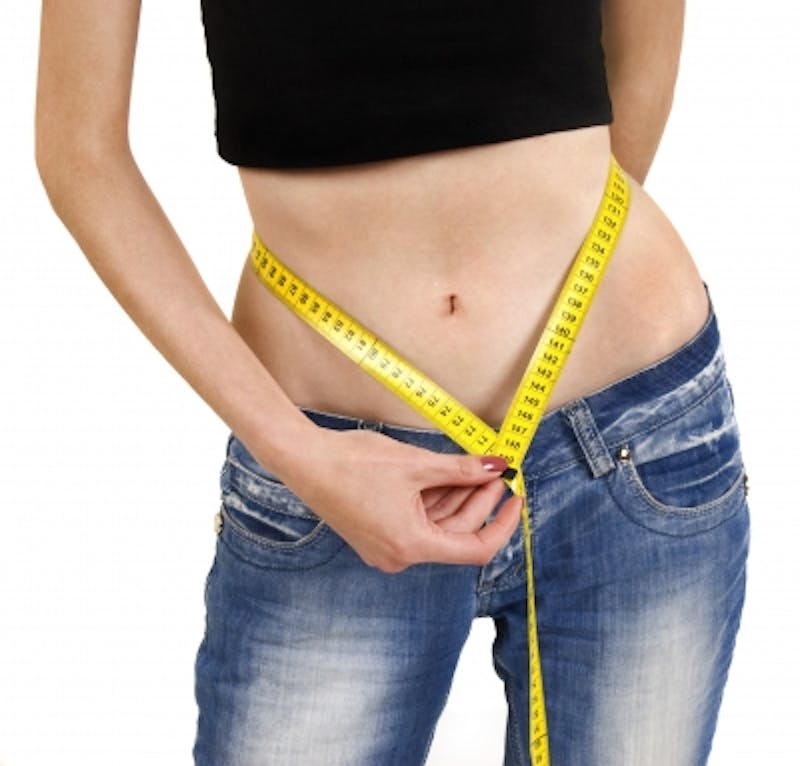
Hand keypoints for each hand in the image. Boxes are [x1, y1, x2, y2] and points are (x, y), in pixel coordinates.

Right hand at [278, 427, 521, 572]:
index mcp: (411, 546)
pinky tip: (446, 476)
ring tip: (473, 468)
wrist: (303, 461)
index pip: (474, 548)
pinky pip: (416, 521)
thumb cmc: (353, 463)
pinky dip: (433, 500)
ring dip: (456, 498)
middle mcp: (399, 556)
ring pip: (435, 525)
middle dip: (477, 500)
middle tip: (495, 471)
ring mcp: (386, 547)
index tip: (515, 499)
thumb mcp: (416, 465)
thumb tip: (497, 467)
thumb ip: (461, 470)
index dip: (501, 524)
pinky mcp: (376, 533)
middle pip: (454, 533)